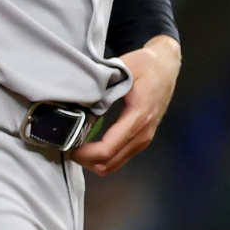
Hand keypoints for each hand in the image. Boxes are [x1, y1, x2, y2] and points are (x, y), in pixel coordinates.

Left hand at [70, 34, 179, 176]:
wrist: (165, 66)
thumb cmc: (144, 65)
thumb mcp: (121, 69)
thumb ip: (102, 87)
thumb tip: (80, 102)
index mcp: (138, 117)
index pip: (108, 148)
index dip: (84, 152)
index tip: (65, 143)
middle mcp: (143, 133)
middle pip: (109, 163)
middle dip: (84, 159)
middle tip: (64, 143)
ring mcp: (144, 138)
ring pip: (114, 164)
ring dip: (92, 160)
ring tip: (73, 143)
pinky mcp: (142, 138)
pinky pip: (119, 157)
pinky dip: (102, 157)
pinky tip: (87, 143)